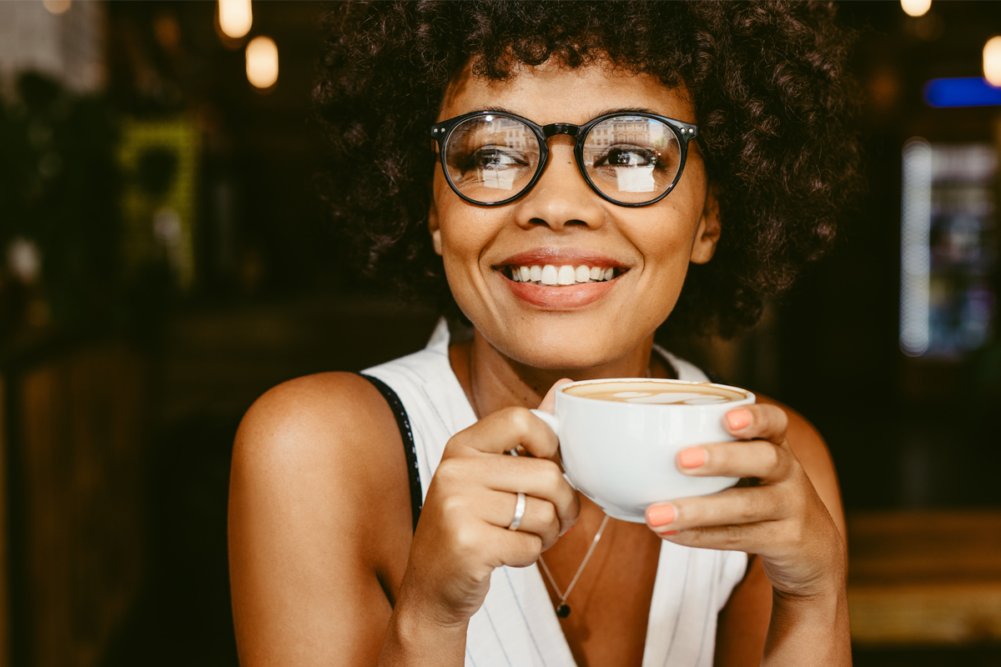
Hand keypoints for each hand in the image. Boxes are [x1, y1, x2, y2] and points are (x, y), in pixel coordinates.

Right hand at [398, 381, 579, 627]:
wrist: (431, 586)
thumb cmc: (470, 525)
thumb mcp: (489, 473)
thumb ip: (527, 433)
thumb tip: (564, 385)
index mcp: (462, 445)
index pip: (522, 419)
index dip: (551, 445)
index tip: (547, 467)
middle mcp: (455, 470)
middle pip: (547, 475)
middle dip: (564, 504)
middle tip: (554, 518)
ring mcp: (458, 507)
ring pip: (544, 513)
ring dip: (548, 534)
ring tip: (526, 536)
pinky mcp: (468, 545)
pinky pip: (530, 546)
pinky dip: (531, 556)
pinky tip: (508, 555)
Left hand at [643, 405, 845, 598]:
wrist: (812, 550)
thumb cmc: (761, 496)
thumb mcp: (751, 470)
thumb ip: (712, 452)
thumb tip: (632, 447)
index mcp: (777, 446)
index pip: (775, 422)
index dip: (754, 418)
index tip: (727, 417)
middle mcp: (790, 473)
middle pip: (765, 459)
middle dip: (724, 458)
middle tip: (680, 460)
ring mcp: (792, 508)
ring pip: (747, 506)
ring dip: (699, 510)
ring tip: (657, 514)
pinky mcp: (785, 542)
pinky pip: (740, 538)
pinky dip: (702, 537)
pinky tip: (670, 534)